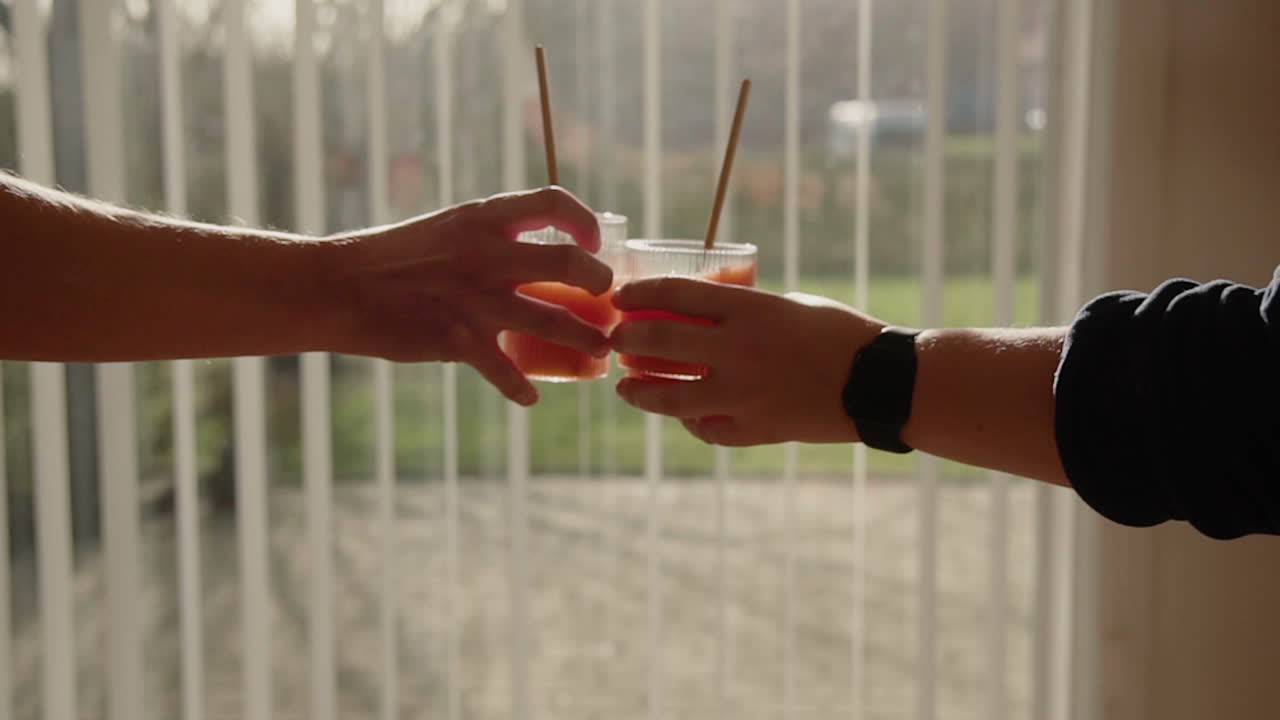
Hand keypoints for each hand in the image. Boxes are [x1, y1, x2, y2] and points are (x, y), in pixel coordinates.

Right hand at [327, 186, 611, 404]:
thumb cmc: (392, 258)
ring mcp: (475, 298)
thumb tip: (532, 253)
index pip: (554, 203)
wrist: (339, 286)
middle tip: (606, 299)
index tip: (593, 243)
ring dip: (586, 339)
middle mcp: (487, 254)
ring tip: (598, 350)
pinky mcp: (457, 339)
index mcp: (483, 219)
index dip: (585, 222)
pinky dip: (522, 388)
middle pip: (570, 264)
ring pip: (555, 321)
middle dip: (600, 284)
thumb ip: (488, 239)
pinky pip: (505, 370)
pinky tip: (531, 397)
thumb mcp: (446, 231)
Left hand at [610, 277, 885, 444]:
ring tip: (625, 388)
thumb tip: (699, 318)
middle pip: (661, 343)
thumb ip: (744, 313)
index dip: (640, 294)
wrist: (882, 383)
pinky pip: (705, 428)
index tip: (620, 298)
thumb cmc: (841, 334)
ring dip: (640, 391)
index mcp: (751, 310)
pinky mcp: (756, 429)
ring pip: (670, 396)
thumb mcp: (790, 306)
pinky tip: (681, 414)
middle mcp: (739, 350)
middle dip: (628, 341)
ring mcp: (744, 395)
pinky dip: (690, 421)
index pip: (676, 295)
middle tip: (614, 341)